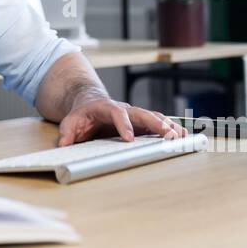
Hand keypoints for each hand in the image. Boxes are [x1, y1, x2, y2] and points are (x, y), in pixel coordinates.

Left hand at [56, 96, 186, 146]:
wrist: (89, 102)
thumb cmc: (81, 114)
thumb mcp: (70, 121)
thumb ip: (66, 132)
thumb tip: (63, 145)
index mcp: (107, 108)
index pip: (117, 114)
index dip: (123, 125)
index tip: (129, 138)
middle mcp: (124, 109)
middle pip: (143, 113)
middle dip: (156, 124)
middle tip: (168, 135)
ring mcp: (134, 115)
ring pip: (154, 117)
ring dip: (168, 126)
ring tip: (182, 136)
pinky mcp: (140, 122)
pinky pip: (157, 124)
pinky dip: (170, 130)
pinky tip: (183, 137)